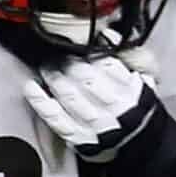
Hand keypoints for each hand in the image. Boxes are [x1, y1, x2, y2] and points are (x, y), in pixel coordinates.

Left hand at [22, 53, 167, 162]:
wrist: (139, 141)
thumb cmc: (137, 105)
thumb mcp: (144, 78)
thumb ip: (130, 56)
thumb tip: (107, 35)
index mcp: (130, 90)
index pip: (106, 65)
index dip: (89, 51)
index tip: (79, 44)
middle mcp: (112, 108)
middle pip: (84, 79)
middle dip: (68, 62)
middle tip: (58, 53)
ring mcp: (93, 124)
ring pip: (68, 96)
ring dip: (53, 77)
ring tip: (47, 66)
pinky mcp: (77, 136)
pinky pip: (54, 117)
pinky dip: (40, 101)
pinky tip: (31, 86)